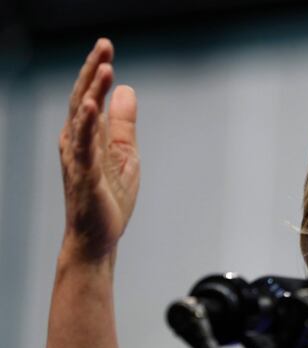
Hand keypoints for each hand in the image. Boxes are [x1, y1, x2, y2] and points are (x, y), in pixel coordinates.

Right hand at [59, 38, 139, 262]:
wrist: (98, 237)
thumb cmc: (108, 197)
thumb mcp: (125, 154)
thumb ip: (123, 123)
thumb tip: (126, 89)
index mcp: (87, 137)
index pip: (91, 97)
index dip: (98, 72)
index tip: (107, 48)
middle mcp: (77, 143)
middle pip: (83, 100)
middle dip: (93, 72)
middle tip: (104, 46)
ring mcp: (79, 160)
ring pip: (82, 119)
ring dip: (93, 92)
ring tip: (104, 68)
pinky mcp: (86, 178)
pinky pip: (85, 149)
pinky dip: (88, 126)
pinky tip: (93, 108)